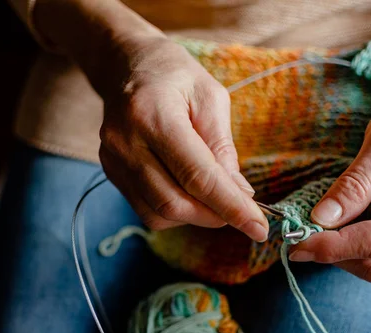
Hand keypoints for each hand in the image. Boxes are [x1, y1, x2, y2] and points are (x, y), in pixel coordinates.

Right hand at [98, 36, 268, 241]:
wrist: (127, 65)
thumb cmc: (176, 77)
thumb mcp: (211, 98)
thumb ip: (223, 148)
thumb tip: (239, 194)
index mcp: (153, 115)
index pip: (197, 176)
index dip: (231, 207)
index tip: (259, 228)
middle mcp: (126, 142)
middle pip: (175, 203)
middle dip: (214, 215)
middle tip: (240, 209)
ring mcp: (113, 160)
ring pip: (159, 214)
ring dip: (196, 216)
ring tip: (215, 196)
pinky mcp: (111, 172)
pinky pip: (147, 210)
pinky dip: (176, 212)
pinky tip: (189, 192)